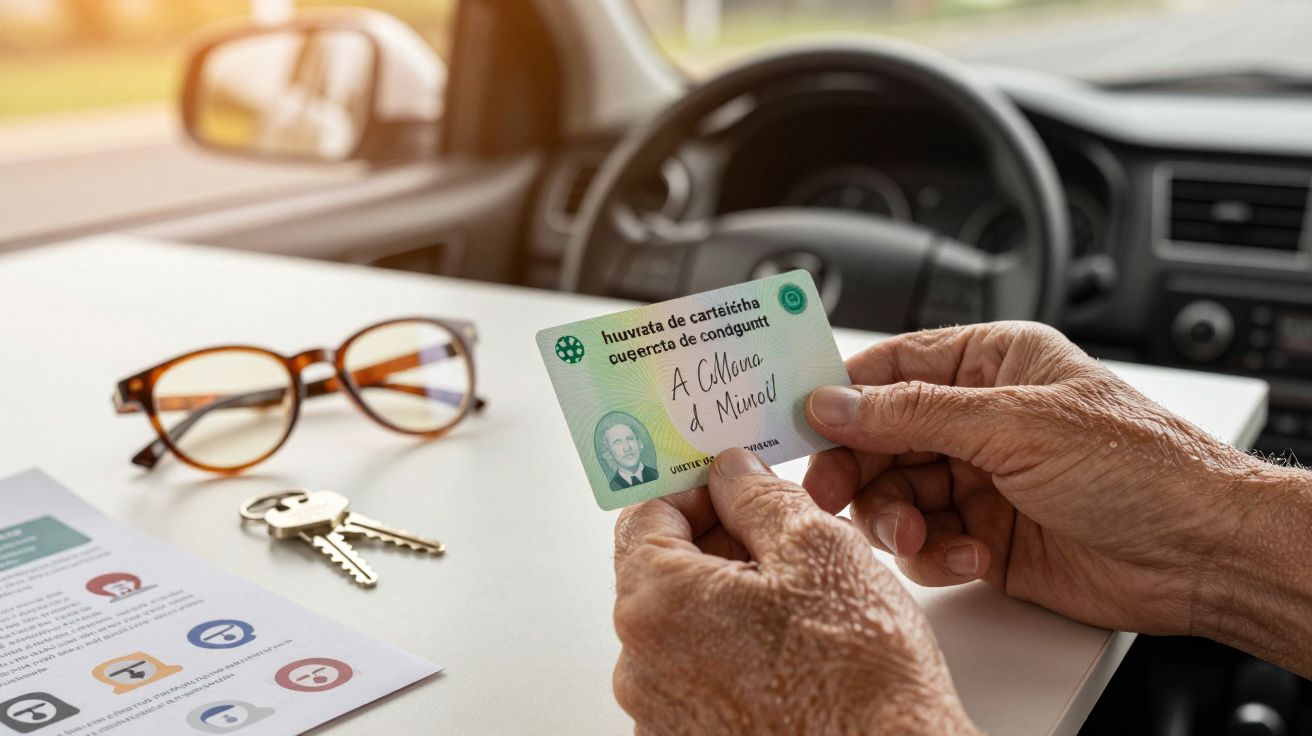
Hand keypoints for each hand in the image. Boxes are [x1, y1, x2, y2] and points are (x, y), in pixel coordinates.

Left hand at [612, 448, 977, 734]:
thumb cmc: (858, 674)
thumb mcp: (817, 548)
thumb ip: (759, 497)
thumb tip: (733, 473)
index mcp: (656, 604)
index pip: (644, 516)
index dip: (694, 491)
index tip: (734, 487)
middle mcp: (640, 665)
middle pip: (661, 573)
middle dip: (717, 546)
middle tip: (781, 543)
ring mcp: (661, 714)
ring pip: (682, 627)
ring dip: (726, 602)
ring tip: (797, 606)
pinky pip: (696, 679)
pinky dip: (732, 655)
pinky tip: (788, 656)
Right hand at [802, 321, 1275, 636]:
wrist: (1201, 554)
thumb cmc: (1140, 465)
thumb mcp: (1015, 424)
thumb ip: (914, 413)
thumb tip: (834, 401)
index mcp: (991, 364)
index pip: (891, 367)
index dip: (840, 394)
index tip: (798, 422)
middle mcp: (980, 419)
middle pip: (880, 437)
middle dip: (858, 469)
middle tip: (832, 495)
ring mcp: (981, 479)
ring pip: (895, 494)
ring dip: (897, 518)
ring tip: (919, 537)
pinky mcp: (985, 536)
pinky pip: (927, 542)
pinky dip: (935, 554)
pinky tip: (971, 556)